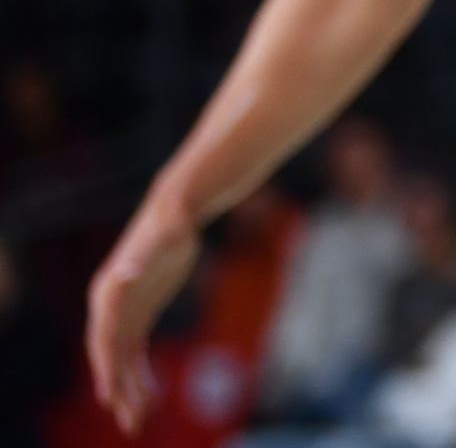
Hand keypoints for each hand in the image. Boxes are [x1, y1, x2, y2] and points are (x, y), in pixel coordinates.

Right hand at [86, 195, 200, 431]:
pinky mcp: (140, 314)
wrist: (175, 212)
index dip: (106, 367)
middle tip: (130, 420)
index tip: (109, 394)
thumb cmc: (167, 225)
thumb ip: (140, 261)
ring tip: (138, 419)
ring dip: (130, 388)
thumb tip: (122, 278)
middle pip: (111, 355)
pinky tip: (149, 395)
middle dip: (118, 388)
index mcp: (108, 293)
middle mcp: (109, 307)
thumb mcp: (158, 242)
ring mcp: (124, 312)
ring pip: (123, 359)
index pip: (103, 338)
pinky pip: (137, 351)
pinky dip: (142, 373)